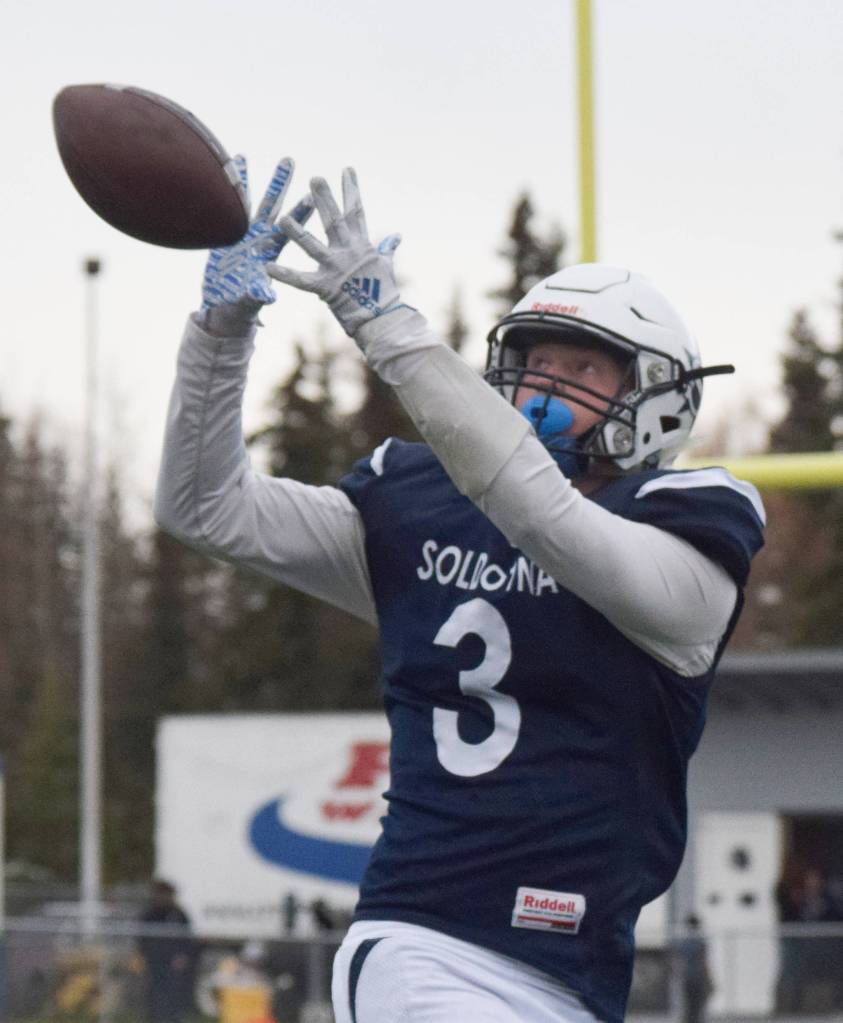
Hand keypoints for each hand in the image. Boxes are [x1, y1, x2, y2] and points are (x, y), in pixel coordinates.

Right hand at [201, 156, 312, 319]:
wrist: (222, 305)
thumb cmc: (239, 306)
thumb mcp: (250, 301)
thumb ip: (258, 295)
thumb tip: (268, 295)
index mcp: (270, 252)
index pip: (288, 229)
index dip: (299, 213)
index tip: (311, 196)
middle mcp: (261, 237)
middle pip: (274, 206)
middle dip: (281, 184)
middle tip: (289, 160)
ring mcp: (246, 232)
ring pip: (256, 201)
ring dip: (263, 180)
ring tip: (269, 159)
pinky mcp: (228, 231)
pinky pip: (232, 204)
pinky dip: (235, 185)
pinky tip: (235, 163)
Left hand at [268, 168, 404, 336]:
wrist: (382, 318)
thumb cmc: (384, 293)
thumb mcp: (386, 266)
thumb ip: (387, 248)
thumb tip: (397, 236)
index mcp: (362, 244)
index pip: (356, 211)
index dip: (351, 190)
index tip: (347, 170)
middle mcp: (347, 252)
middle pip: (334, 221)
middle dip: (325, 199)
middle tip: (315, 178)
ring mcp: (335, 268)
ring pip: (312, 246)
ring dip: (297, 232)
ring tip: (282, 218)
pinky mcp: (324, 287)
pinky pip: (301, 280)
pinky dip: (284, 274)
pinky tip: (268, 266)